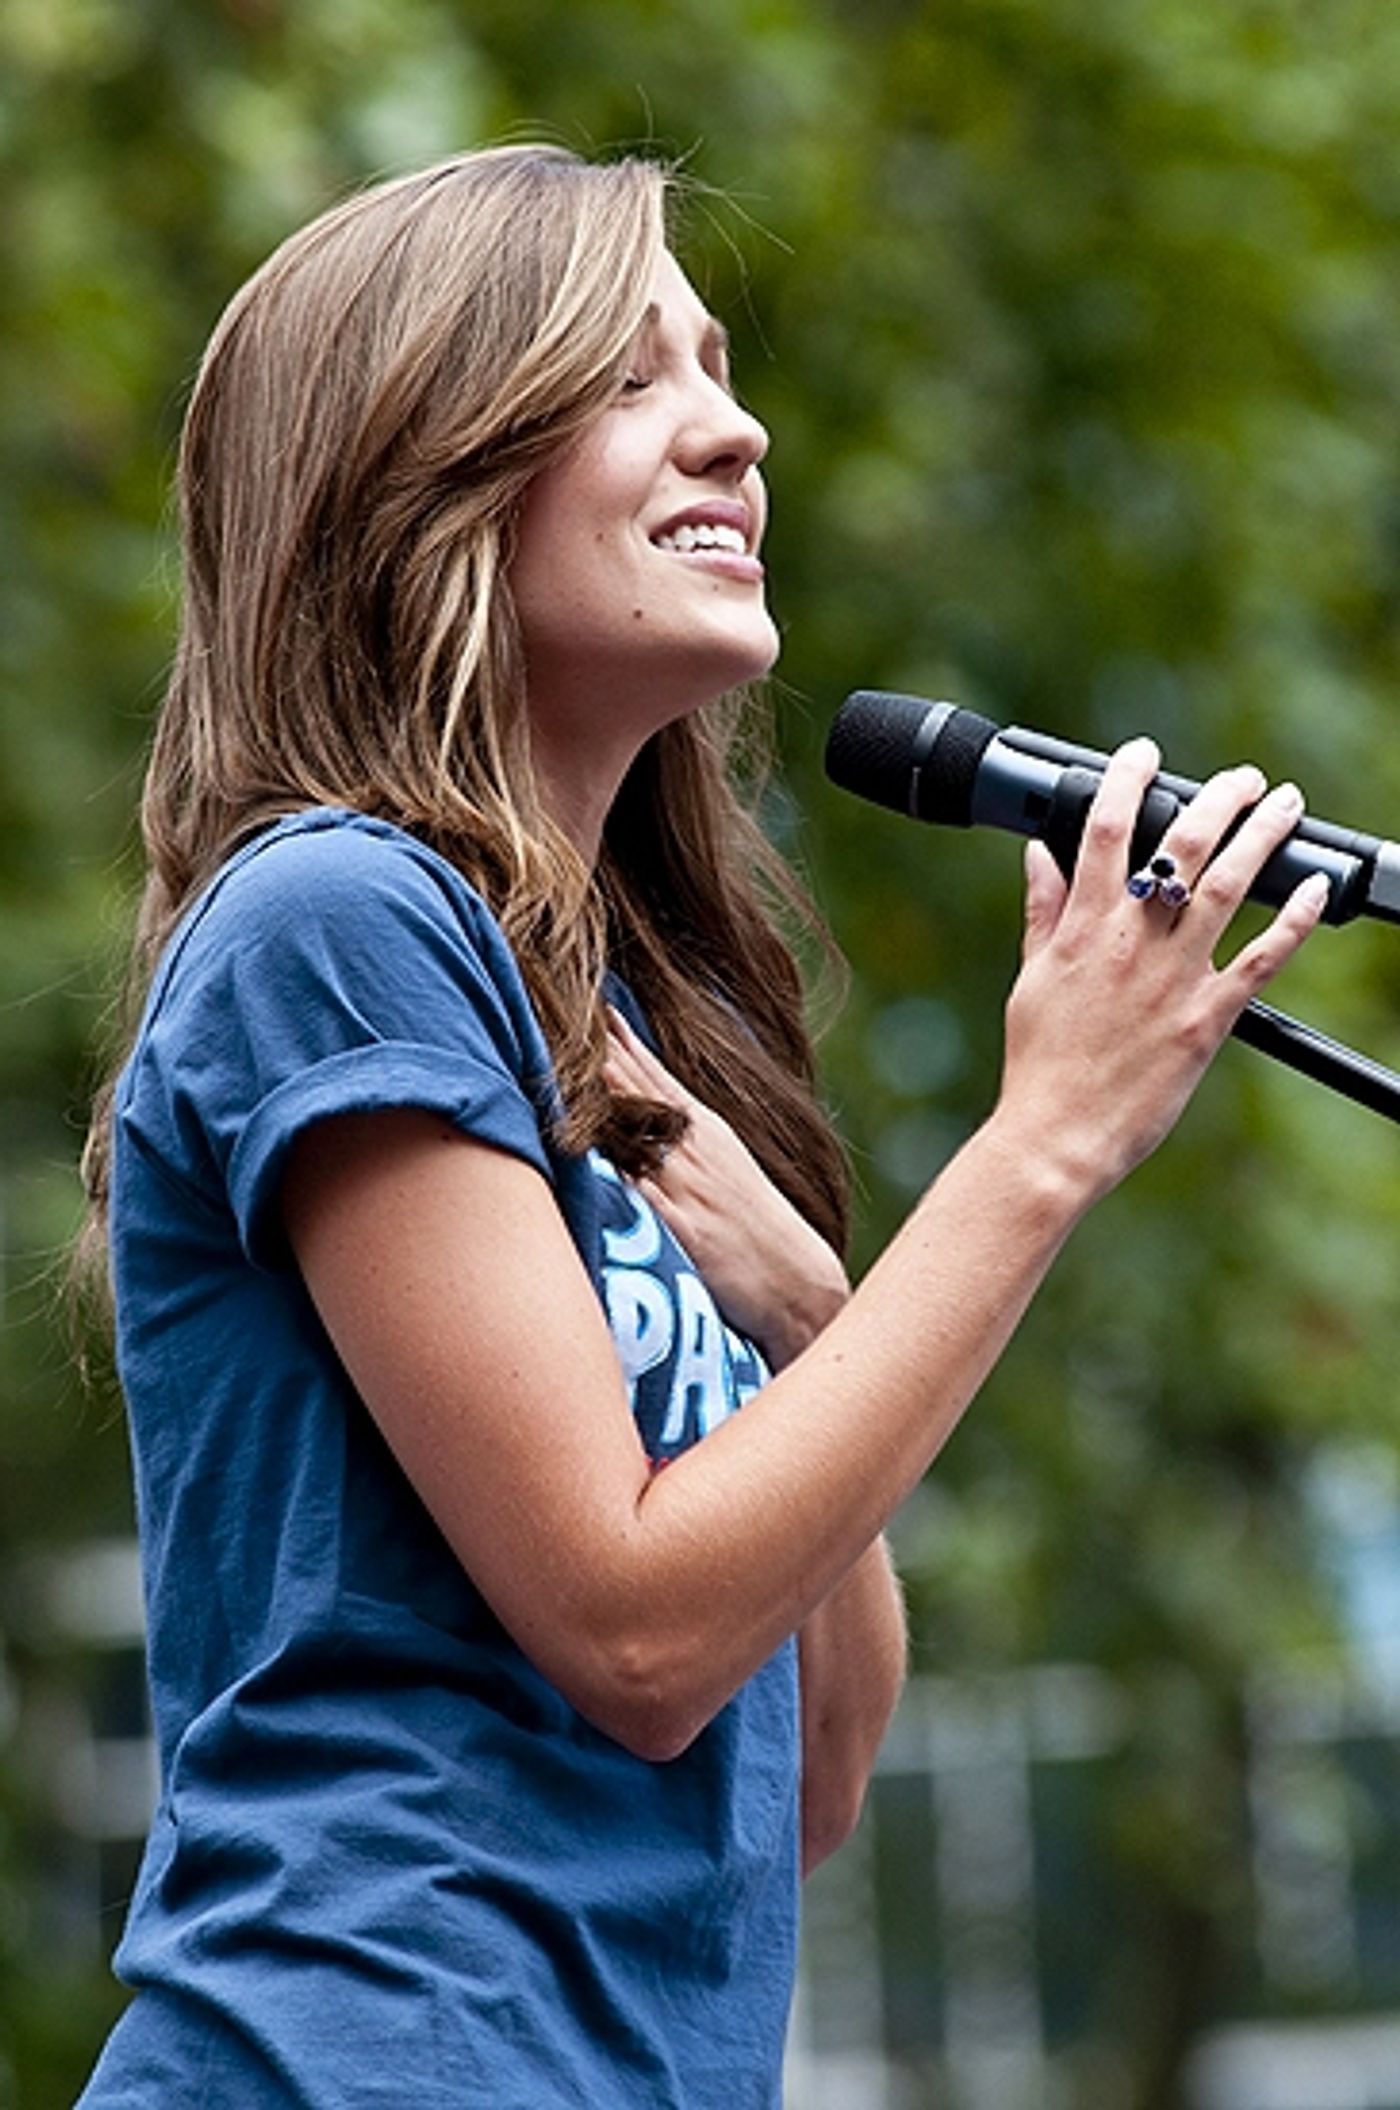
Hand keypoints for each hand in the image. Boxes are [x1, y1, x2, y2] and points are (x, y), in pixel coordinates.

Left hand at [603, 1009, 849, 1367]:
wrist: (798, 1281)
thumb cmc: (758, 1228)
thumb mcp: (727, 1171)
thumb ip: (686, 1142)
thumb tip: (647, 1116)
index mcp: (707, 1133)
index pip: (656, 1078)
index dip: (623, 1044)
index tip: (595, 1008)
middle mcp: (695, 1151)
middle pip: (640, 1094)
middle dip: (604, 1057)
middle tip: (569, 1013)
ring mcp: (688, 1187)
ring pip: (637, 1135)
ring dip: (605, 1101)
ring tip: (573, 1062)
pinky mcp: (683, 1230)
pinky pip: (642, 1193)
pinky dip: (618, 1168)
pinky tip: (594, 1149)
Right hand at [993, 738, 1328, 1202]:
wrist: (1058, 1135)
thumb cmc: (1040, 1063)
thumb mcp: (1032, 978)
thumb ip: (1042, 911)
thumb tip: (1038, 854)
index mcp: (1084, 928)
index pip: (1109, 830)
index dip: (1130, 780)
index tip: (1146, 755)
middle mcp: (1132, 942)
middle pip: (1182, 845)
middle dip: (1219, 798)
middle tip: (1244, 777)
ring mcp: (1173, 977)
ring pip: (1230, 886)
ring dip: (1263, 836)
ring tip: (1285, 804)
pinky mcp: (1207, 1018)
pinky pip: (1262, 958)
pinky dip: (1294, 919)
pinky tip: (1313, 888)